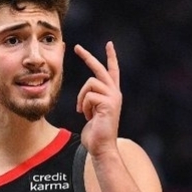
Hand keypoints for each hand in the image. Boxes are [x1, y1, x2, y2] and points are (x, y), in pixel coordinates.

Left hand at [74, 41, 121, 156]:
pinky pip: (89, 96)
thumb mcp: (93, 112)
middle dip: (87, 57)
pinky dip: (84, 106)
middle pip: (100, 69)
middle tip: (76, 47)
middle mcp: (115, 93)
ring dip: (81, 98)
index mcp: (112, 94)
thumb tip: (87, 94)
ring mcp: (113, 97)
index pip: (112, 71)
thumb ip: (92, 100)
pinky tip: (88, 116)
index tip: (109, 44)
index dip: (111, 57)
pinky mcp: (108, 103)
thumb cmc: (95, 133)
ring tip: (83, 112)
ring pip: (90, 83)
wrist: (101, 147)